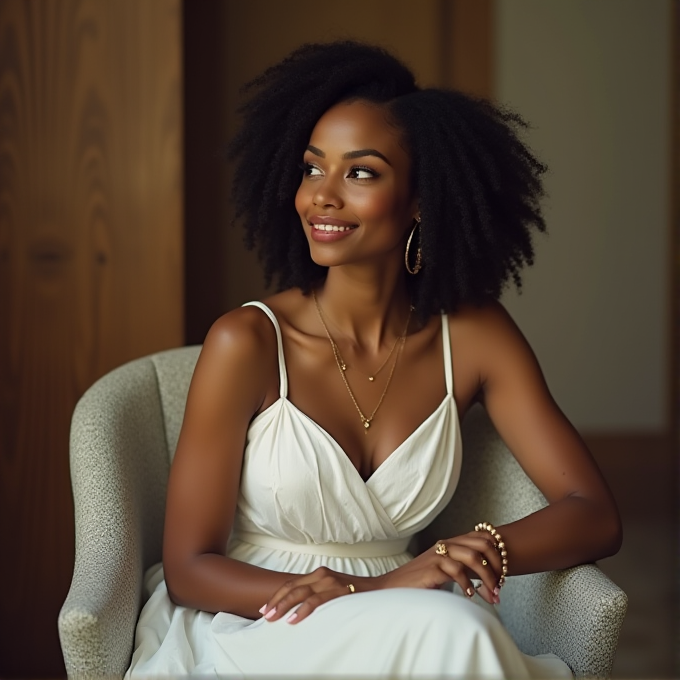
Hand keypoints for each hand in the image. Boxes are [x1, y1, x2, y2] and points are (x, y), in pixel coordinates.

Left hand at [259, 566, 368, 624]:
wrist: (379, 590)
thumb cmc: (354, 594)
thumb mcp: (332, 590)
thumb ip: (317, 593)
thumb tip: (296, 608)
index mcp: (318, 574)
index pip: (292, 583)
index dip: (277, 596)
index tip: (265, 608)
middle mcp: (322, 575)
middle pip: (292, 587)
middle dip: (276, 601)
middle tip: (264, 615)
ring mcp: (330, 581)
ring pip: (301, 593)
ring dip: (284, 605)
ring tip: (274, 618)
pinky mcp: (338, 590)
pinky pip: (316, 600)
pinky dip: (303, 610)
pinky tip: (294, 620)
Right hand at [375, 532, 502, 604]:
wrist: (392, 588)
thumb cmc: (419, 583)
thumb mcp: (443, 571)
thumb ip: (461, 567)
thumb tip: (488, 578)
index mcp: (450, 543)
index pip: (482, 537)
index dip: (497, 554)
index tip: (503, 575)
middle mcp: (445, 544)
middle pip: (482, 545)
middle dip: (497, 567)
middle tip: (500, 587)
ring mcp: (438, 554)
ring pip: (473, 557)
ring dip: (487, 578)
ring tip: (491, 595)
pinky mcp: (432, 567)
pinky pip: (457, 572)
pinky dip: (468, 585)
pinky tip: (470, 596)